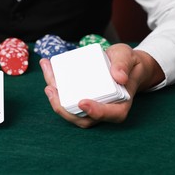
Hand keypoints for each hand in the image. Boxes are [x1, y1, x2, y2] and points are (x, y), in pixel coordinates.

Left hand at [39, 43, 163, 127]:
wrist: (123, 63)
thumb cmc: (127, 62)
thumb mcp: (127, 56)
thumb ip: (123, 64)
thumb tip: (119, 77)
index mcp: (121, 103)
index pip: (113, 114)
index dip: (97, 112)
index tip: (82, 102)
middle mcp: (104, 108)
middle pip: (84, 118)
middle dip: (64, 108)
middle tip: (51, 89)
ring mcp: (90, 104)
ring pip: (71, 110)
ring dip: (55, 97)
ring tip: (47, 77)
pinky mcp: (80, 96)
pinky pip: (66, 96)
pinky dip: (55, 82)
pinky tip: (47, 66)